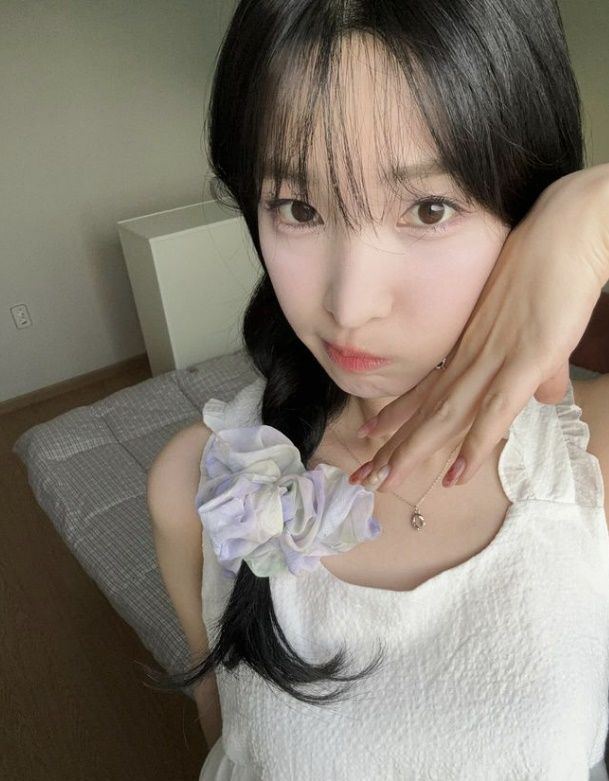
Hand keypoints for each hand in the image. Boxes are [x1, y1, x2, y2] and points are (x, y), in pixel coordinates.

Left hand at [349, 163, 608, 491]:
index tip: (368, 435)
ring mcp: (495, 360)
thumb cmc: (550, 271)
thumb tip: (545, 397)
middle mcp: (471, 357)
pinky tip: (455, 474)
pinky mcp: (526, 361)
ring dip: (415, 452)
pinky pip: (494, 410)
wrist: (565, 232)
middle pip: (426, 411)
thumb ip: (537, 370)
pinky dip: (474, 444)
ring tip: (385, 482)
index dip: (396, 416)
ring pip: (447, 417)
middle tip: (360, 477)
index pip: (426, 390)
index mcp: (469, 347)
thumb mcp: (537, 329)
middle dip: (392, 446)